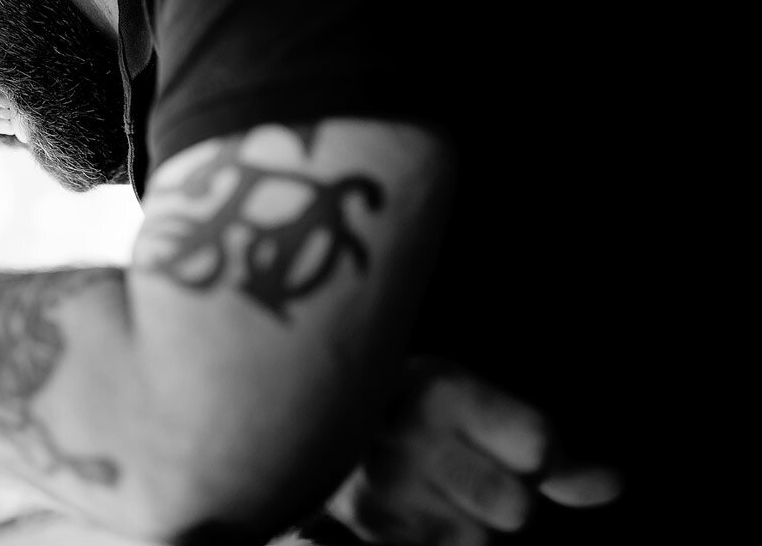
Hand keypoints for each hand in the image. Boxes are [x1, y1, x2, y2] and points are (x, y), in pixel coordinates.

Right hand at [326, 358, 621, 544]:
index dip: (538, 455)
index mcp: (441, 390)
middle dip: (503, 499)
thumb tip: (617, 486)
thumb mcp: (471, 401)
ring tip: (438, 496)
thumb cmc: (405, 406)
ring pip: (480, 544)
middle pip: (517, 510)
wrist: (304, 409)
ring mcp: (382, 490)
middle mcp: (410, 438)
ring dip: (470, 529)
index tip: (514, 446)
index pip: (541, 446)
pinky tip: (421, 518)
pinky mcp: (363, 527)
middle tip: (465, 473)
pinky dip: (438, 540)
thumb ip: (544, 448)